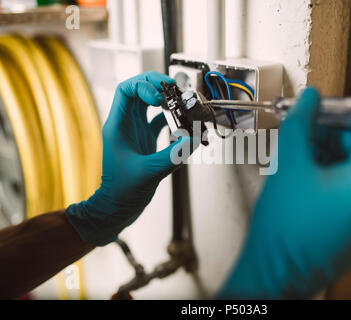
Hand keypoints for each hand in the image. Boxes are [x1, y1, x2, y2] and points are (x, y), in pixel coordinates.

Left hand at [66, 72, 193, 245]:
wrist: (117, 207)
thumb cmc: (122, 192)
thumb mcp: (149, 172)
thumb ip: (173, 156)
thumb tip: (194, 139)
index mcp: (118, 126)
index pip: (126, 90)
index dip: (145, 86)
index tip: (161, 96)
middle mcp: (125, 124)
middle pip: (139, 90)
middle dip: (158, 86)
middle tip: (175, 90)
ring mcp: (135, 131)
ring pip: (149, 103)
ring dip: (165, 99)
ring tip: (181, 101)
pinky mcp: (145, 139)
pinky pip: (158, 119)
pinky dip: (171, 117)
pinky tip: (182, 122)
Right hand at [219, 87, 350, 298]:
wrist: (278, 273)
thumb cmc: (284, 230)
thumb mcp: (290, 163)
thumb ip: (301, 121)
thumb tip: (310, 99)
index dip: (349, 114)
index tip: (326, 112)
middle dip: (337, 134)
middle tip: (309, 131)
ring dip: (336, 153)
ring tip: (305, 155)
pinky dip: (340, 174)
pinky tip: (312, 174)